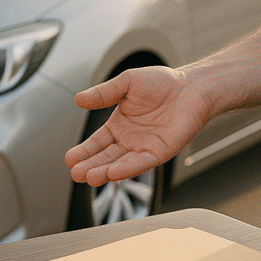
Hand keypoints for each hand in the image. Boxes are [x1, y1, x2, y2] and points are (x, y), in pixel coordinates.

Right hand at [65, 66, 210, 185]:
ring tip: (88, 178)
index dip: (84, 151)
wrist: (191, 87)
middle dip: (89, 166)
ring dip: (104, 172)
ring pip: (120, 163)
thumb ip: (103, 93)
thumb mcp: (126, 83)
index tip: (69, 159)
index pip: (97, 142)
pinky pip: (140, 163)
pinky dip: (126, 169)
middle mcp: (129, 139)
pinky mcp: (159, 153)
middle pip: (105, 157)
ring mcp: (144, 148)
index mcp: (119, 124)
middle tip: (75, 173)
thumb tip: (77, 99)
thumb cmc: (162, 83)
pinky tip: (112, 173)